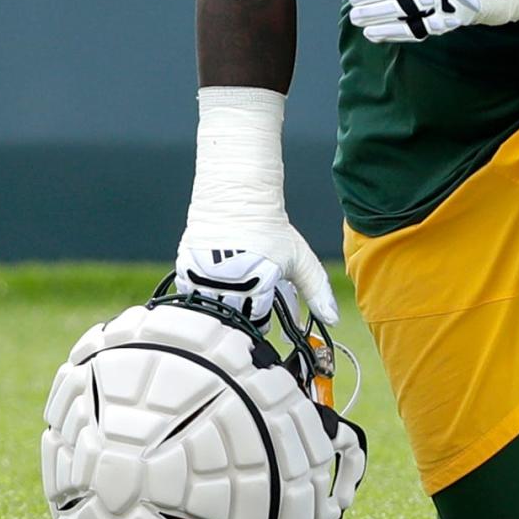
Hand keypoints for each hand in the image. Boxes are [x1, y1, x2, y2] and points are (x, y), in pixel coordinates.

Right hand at [176, 226, 337, 325]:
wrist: (239, 196)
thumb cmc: (272, 229)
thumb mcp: (300, 259)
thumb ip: (316, 290)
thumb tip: (332, 320)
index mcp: (259, 285)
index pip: (260, 322)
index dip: (265, 316)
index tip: (266, 304)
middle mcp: (229, 285)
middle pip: (236, 318)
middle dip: (244, 311)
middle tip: (249, 291)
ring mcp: (204, 278)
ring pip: (211, 310)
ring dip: (221, 303)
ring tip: (232, 284)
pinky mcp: (186, 268)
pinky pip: (190, 296)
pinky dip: (200, 292)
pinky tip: (213, 277)